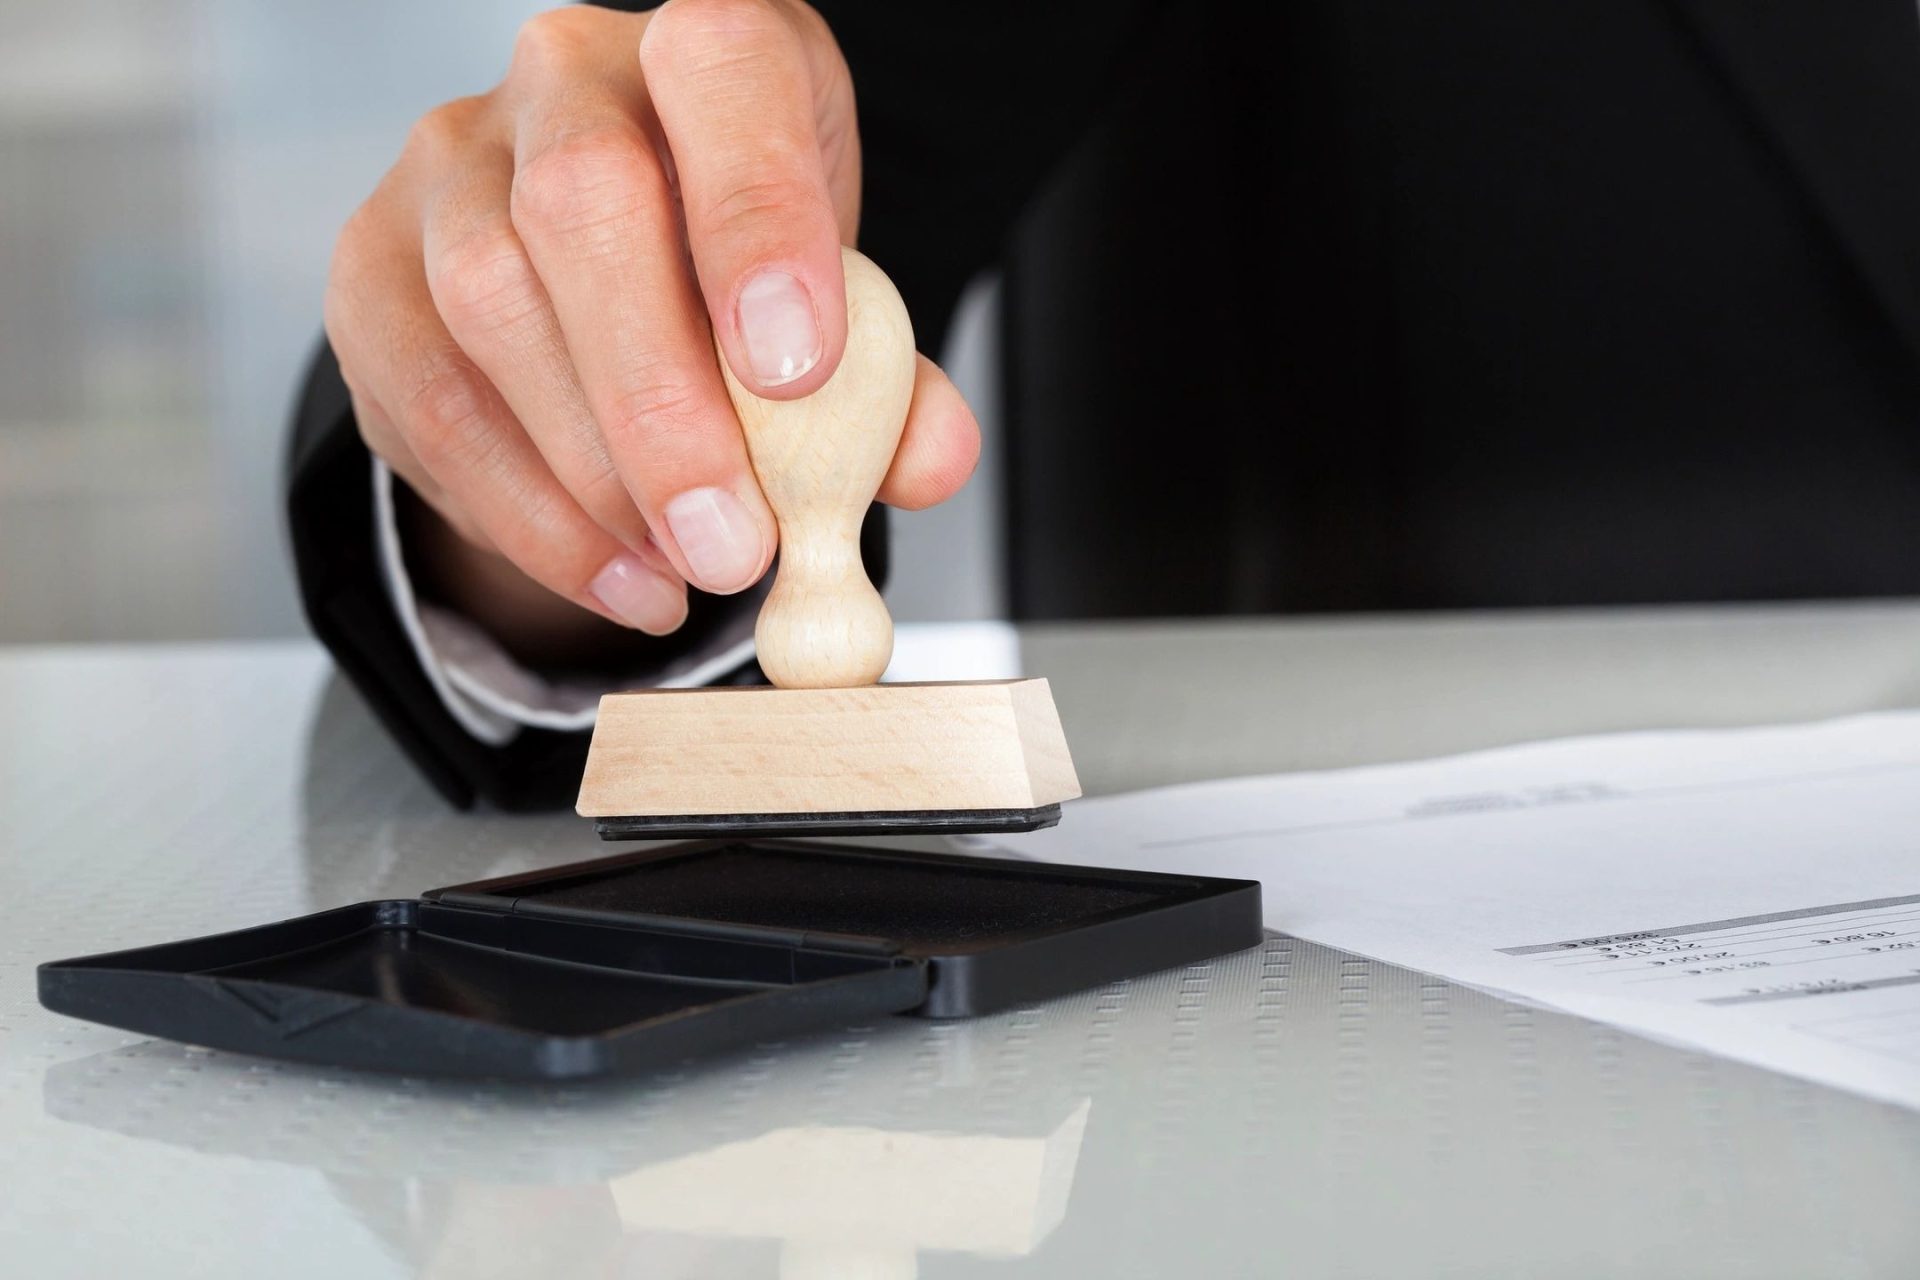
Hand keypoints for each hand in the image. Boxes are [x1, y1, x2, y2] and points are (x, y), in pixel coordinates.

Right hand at [324, 0, 979, 644]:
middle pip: (585, 206)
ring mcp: (447, 166)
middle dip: (662, 405)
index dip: (761, 220)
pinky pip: (424, 397)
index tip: (799, 373)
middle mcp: (564, 79)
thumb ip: (892, 382)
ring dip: (592, 478)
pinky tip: (612, 573)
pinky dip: (525, 514)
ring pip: (489, 305)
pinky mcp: (370, 266)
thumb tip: (926, 461)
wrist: (613, 265)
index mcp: (709, 51)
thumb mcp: (838, 303)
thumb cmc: (739, 273)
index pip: (725, 72)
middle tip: (731, 544)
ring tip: (682, 574)